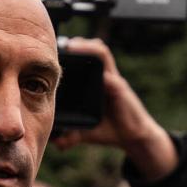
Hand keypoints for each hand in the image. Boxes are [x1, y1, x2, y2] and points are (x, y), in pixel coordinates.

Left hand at [51, 38, 178, 178]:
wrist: (133, 137)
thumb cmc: (110, 130)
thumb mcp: (86, 133)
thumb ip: (72, 135)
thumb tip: (56, 143)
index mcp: (95, 84)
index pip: (84, 60)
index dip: (70, 52)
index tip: (54, 51)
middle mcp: (104, 78)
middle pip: (92, 51)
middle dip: (76, 44)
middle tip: (60, 44)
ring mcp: (113, 80)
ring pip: (101, 54)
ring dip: (87, 47)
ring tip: (70, 45)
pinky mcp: (120, 89)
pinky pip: (110, 73)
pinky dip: (100, 68)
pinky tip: (88, 62)